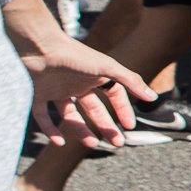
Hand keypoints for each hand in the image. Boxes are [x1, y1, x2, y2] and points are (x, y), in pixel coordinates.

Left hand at [22, 32, 153, 146]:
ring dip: (81, 131)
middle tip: (118, 142)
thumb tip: (153, 97)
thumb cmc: (75, 55)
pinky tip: (60, 143)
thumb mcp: (107, 68)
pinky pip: (43, 117)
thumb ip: (130, 81)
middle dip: (107, 125)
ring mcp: (57, 91)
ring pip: (70, 116)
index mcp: (95, 75)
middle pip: (94, 109)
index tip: (130, 126)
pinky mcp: (37, 96)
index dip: (123, 109)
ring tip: (92, 144)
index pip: (114, 95)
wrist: (39, 47)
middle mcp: (77, 84)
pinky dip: (50, 130)